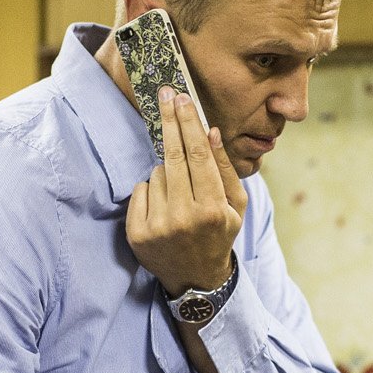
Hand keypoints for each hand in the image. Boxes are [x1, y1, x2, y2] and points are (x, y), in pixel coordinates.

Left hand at [128, 90, 246, 295]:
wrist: (196, 278)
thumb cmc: (220, 233)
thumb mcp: (235, 204)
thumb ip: (225, 168)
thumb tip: (209, 132)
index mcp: (212, 209)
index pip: (197, 156)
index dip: (189, 123)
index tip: (182, 98)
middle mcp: (184, 218)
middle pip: (173, 156)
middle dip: (170, 122)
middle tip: (165, 94)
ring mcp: (158, 227)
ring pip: (156, 173)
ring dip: (166, 173)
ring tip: (179, 195)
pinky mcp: (137, 233)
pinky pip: (140, 189)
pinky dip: (150, 191)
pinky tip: (163, 207)